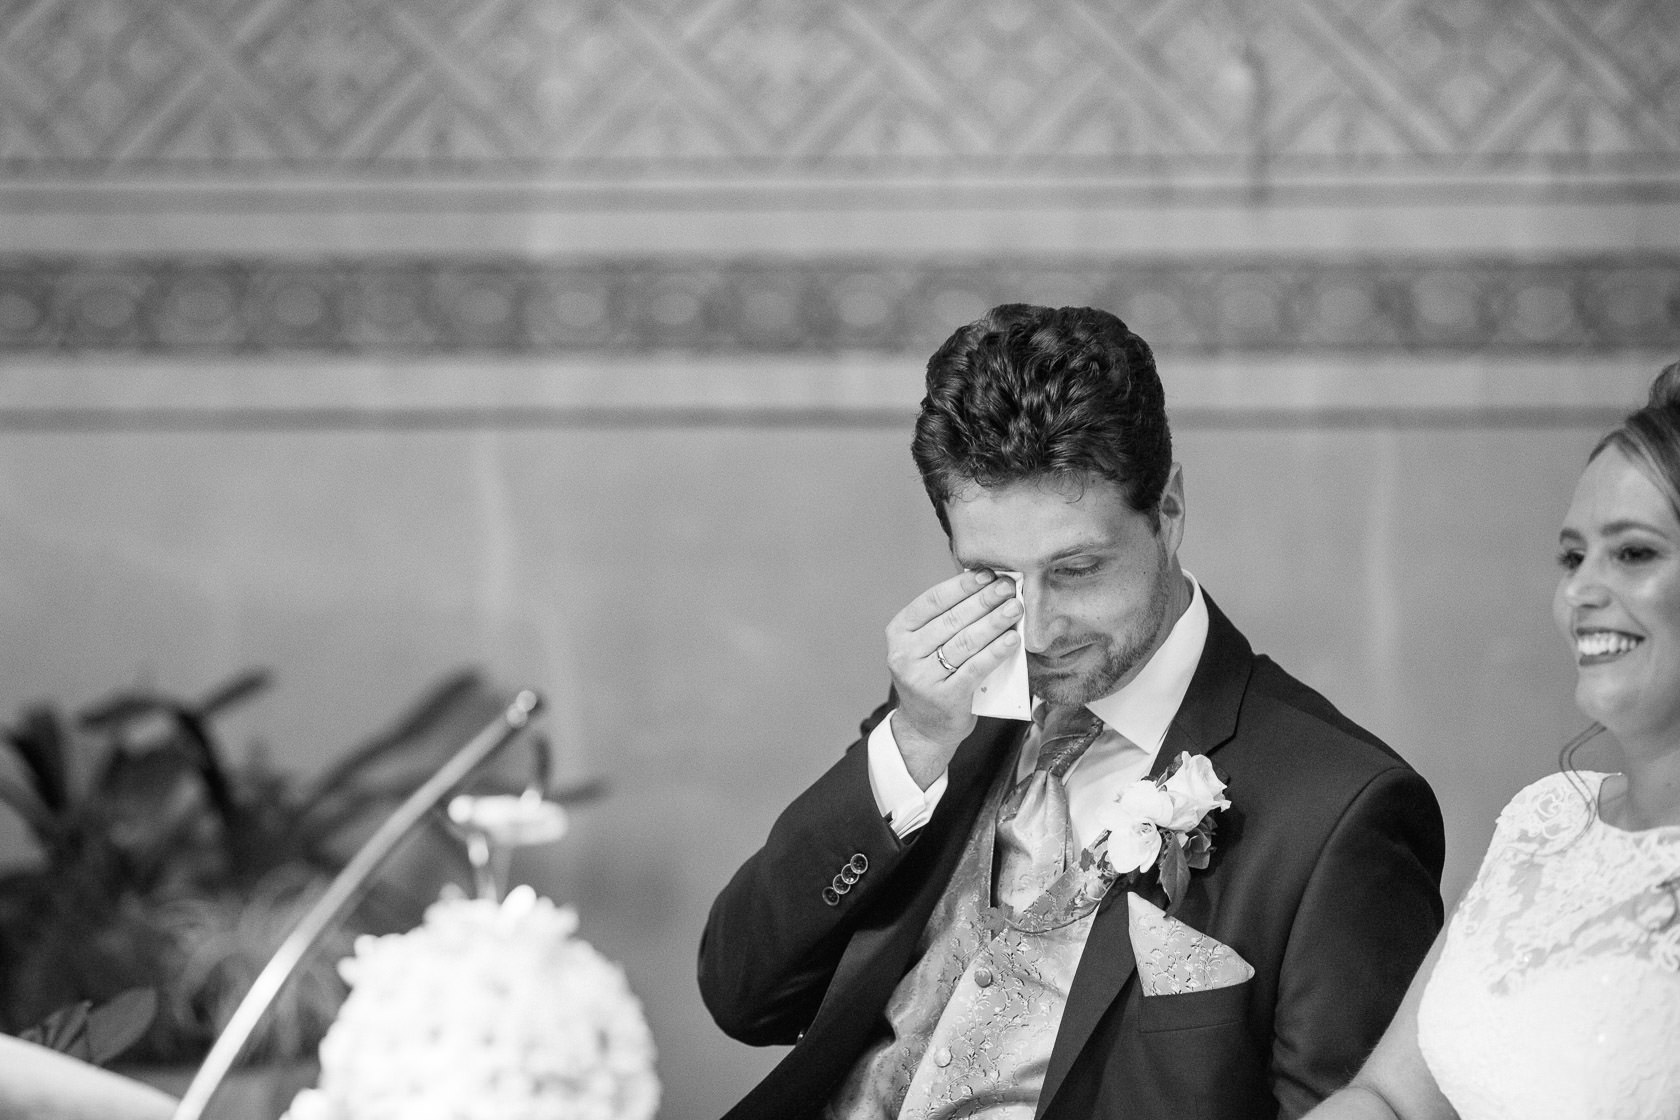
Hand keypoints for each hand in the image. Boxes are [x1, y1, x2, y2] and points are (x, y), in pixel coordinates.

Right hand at [885, 568, 1021, 786]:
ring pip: (965, 641)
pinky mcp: (944, 697)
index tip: (988, 574)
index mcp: (899, 632)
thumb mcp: (925, 646)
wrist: (924, 727)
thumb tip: (986, 586)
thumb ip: (946, 620)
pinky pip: (975, 667)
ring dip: (994, 622)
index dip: (962, 586)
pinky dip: (996, 651)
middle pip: (952, 619)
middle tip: (1009, 588)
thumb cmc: (932, 677)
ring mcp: (922, 677)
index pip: (933, 600)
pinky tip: (1012, 639)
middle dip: (984, 600)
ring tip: (1015, 609)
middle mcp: (905, 654)